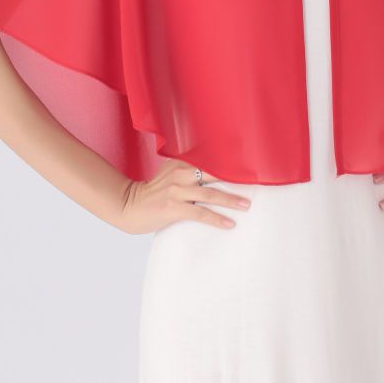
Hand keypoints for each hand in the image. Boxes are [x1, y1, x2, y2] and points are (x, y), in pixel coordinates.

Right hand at [119, 159, 252, 234]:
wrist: (127, 206)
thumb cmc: (151, 194)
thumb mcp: (169, 175)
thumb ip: (187, 170)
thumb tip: (211, 173)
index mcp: (179, 163)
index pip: (209, 158)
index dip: (230, 160)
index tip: (249, 164)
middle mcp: (180, 174)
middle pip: (214, 173)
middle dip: (236, 178)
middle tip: (256, 183)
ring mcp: (176, 190)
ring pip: (210, 193)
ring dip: (230, 199)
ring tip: (246, 205)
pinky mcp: (173, 208)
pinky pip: (200, 213)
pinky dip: (216, 219)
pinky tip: (229, 224)